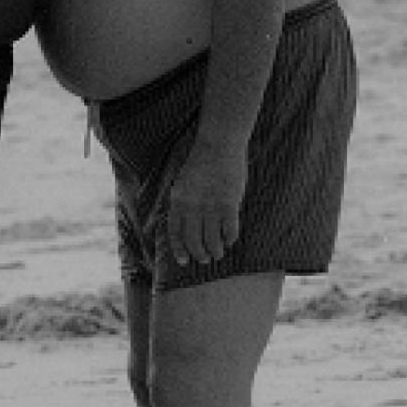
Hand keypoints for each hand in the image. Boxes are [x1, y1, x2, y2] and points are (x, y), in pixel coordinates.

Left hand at [166, 142, 247, 266]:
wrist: (219, 145)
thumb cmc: (201, 163)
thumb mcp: (183, 183)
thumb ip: (183, 204)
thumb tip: (187, 227)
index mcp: (178, 200)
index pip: (175, 233)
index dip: (180, 249)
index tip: (184, 261)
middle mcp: (192, 206)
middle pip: (194, 241)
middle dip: (200, 254)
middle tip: (206, 259)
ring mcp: (210, 206)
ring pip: (212, 240)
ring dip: (216, 250)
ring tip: (219, 253)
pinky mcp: (229, 204)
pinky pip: (230, 230)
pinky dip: (230, 239)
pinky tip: (230, 240)